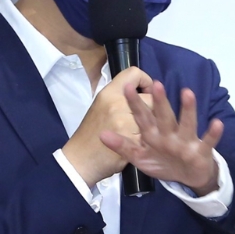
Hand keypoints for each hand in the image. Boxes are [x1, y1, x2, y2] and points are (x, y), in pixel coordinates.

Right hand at [61, 67, 152, 186]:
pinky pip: (149, 134)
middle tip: (148, 115)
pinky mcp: (131, 140)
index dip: (145, 81)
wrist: (81, 159)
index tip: (144, 92)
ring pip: (153, 116)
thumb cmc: (90, 133)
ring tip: (148, 128)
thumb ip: (118, 98)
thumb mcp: (100, 106)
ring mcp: (124, 122)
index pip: (134, 73)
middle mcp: (117, 103)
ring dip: (153, 123)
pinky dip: (148, 139)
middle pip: (149, 97)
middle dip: (152, 107)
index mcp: (109, 93)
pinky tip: (143, 143)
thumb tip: (138, 92)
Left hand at [99, 81, 223, 194]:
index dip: (135, 104)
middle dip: (160, 102)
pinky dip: (212, 133)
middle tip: (156, 83)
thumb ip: (123, 146)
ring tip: (187, 93)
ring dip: (187, 109)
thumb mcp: (140, 157)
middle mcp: (170, 133)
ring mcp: (186, 141)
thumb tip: (101, 134)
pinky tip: (217, 123)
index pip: (143, 117)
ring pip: (187, 124)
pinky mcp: (201, 150)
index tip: (127, 88)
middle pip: (164, 116)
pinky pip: (208, 141)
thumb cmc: (164, 162)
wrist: (190, 177)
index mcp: (154, 134)